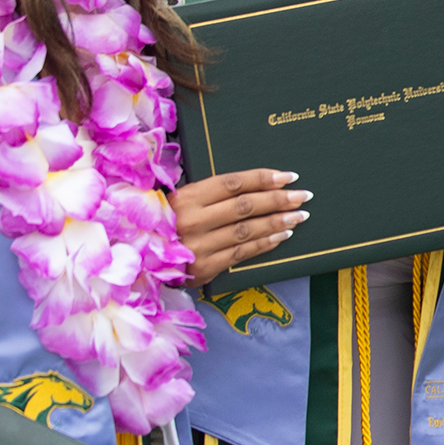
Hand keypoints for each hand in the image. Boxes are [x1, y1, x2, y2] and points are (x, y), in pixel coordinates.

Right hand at [174, 168, 309, 286]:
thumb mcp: (178, 202)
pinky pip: (242, 253)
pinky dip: (265, 243)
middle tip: (303, 196)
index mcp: (185, 198)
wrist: (140, 259)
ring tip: (299, 216)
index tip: (287, 176)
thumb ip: (209, 194)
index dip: (262, 178)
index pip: (233, 184)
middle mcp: (192, 221)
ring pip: (247, 230)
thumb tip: (254, 185)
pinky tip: (282, 236)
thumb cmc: (164, 224)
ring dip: (277, 222)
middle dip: (278, 200)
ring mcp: (199, 246)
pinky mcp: (205, 268)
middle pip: (245, 206)